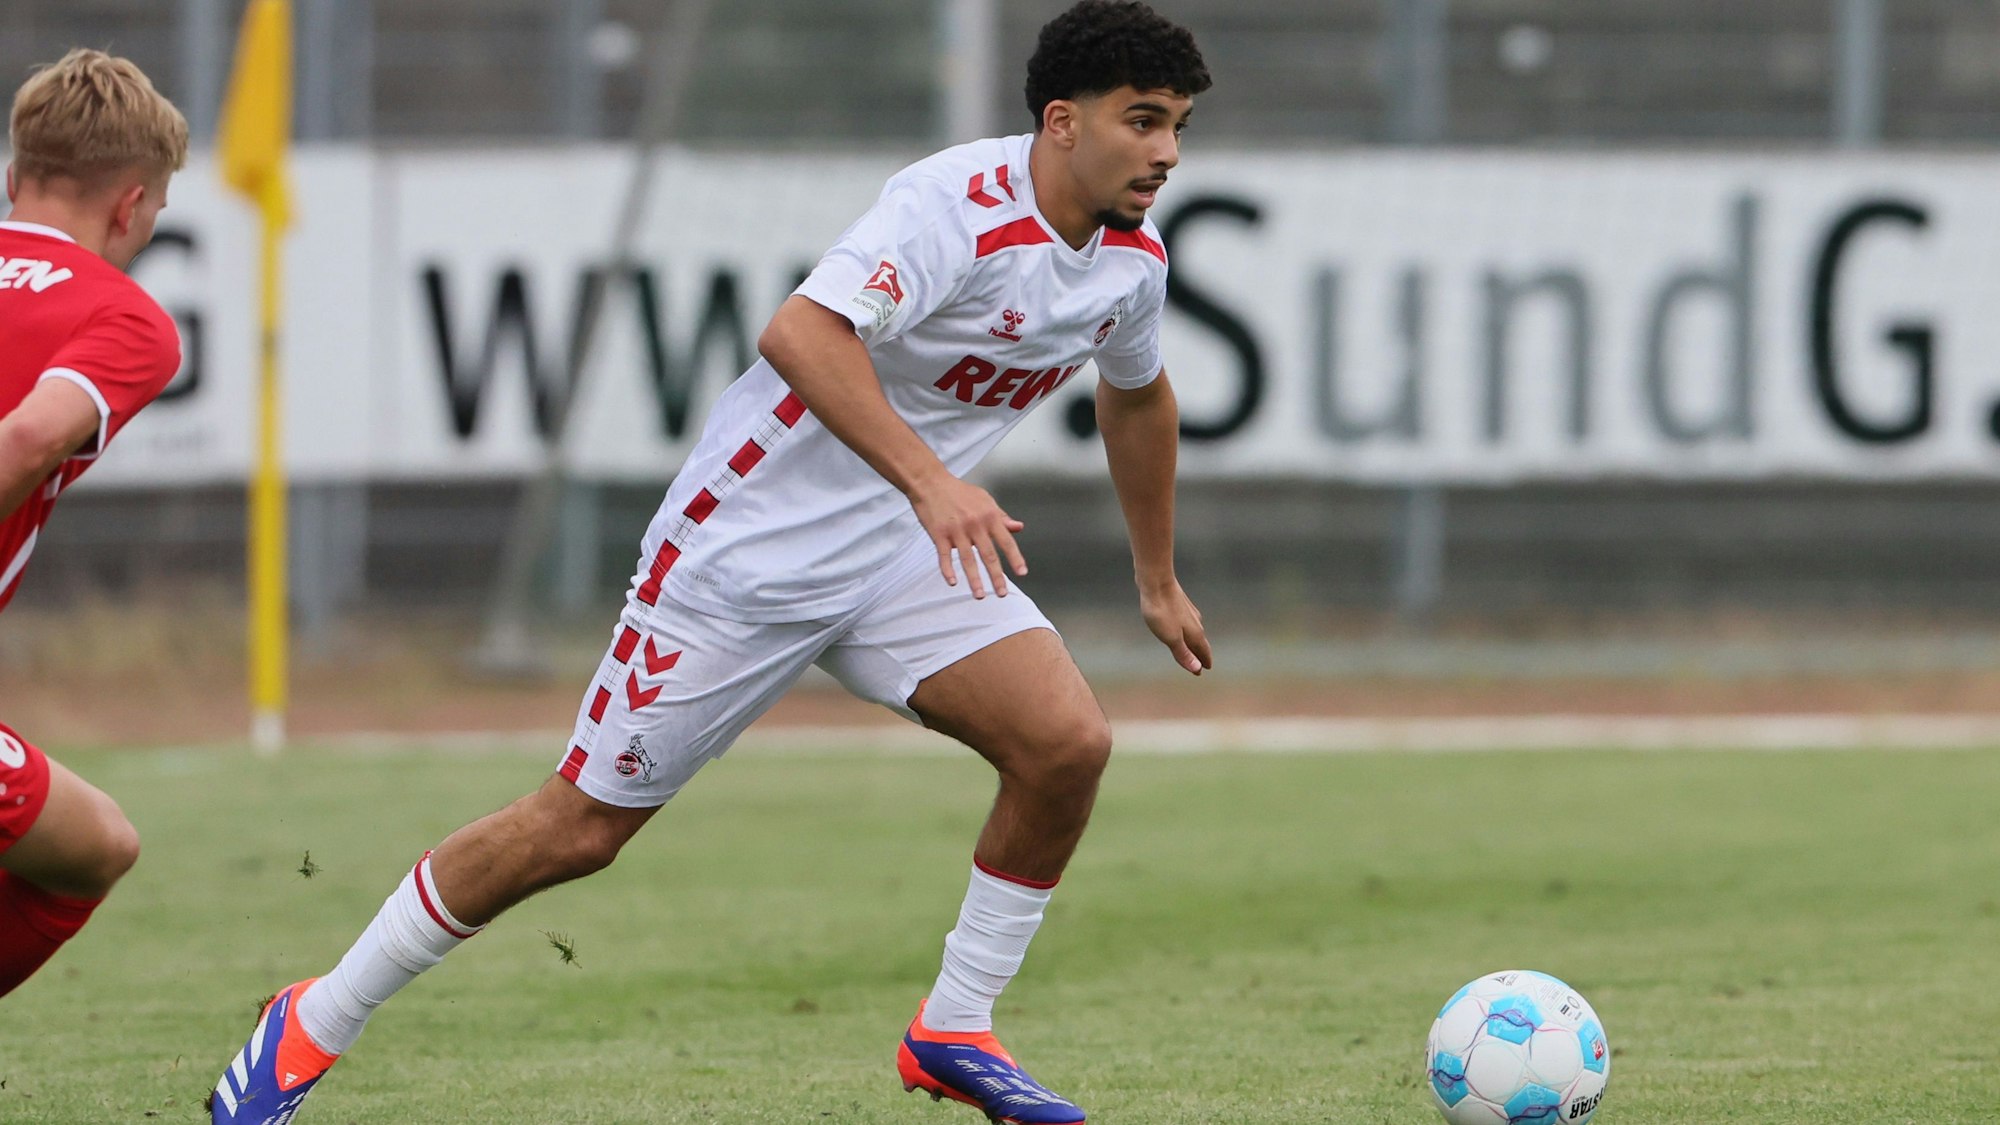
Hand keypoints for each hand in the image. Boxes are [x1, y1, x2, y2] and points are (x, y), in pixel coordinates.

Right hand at [908, 474, 1026, 598]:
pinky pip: (944, 557)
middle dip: (996, 577)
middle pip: (988, 555)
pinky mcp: (939, 534)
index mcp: (989, 516)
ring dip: (974, 580)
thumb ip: (1001, 516)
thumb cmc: (959, 491)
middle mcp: (975, 525)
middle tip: (1002, 593)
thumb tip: (1018, 527)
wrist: (931, 482)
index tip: (1022, 572)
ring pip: (967, 560)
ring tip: (980, 596)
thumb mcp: (985, 500)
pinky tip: (953, 582)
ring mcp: (956, 530)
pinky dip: (948, 570)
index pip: (1006, 541)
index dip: (1015, 558)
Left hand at [1141, 579, 1210, 674]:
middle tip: (1200, 664)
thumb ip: (1183, 653)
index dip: (1203, 662)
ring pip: (1194, 631)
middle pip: (1200, 642)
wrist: (1156, 581)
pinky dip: (1187, 630)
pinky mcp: (1179, 604)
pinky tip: (1183, 625)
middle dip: (1199, 654)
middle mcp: (1195, 622)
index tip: (1204, 671)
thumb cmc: (1161, 611)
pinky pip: (1187, 621)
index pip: (1203, 651)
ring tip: (1192, 648)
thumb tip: (1198, 669)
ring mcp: (1188, 612)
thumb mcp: (1171, 637)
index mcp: (1195, 633)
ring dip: (1194, 642)